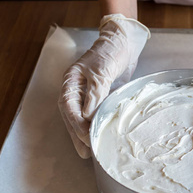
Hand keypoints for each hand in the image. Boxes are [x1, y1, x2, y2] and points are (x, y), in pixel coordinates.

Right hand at [58, 14, 149, 157]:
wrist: (124, 41)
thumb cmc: (111, 51)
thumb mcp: (102, 71)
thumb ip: (95, 92)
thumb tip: (88, 115)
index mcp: (71, 81)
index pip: (68, 106)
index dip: (75, 123)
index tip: (85, 137)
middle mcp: (77, 88)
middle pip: (72, 115)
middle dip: (77, 134)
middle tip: (85, 152)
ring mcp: (88, 92)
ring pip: (82, 116)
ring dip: (84, 133)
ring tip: (89, 150)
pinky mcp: (100, 95)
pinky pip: (95, 113)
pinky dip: (96, 124)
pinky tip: (99, 134)